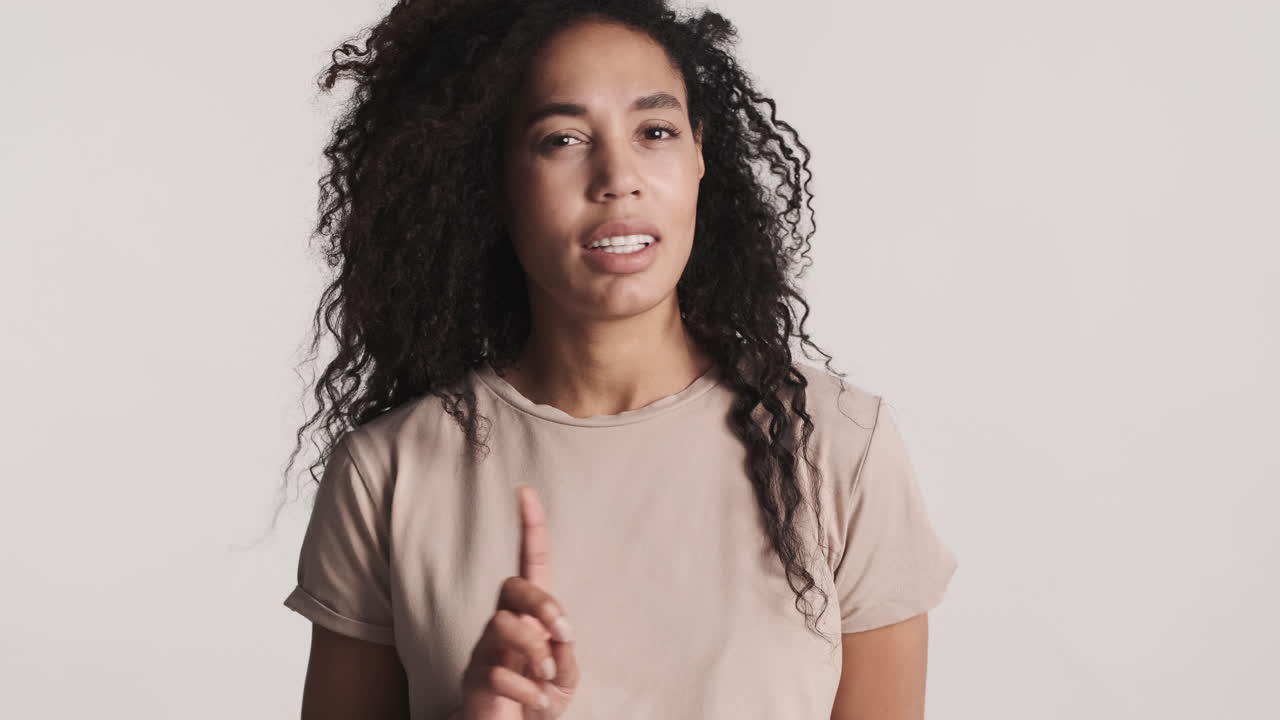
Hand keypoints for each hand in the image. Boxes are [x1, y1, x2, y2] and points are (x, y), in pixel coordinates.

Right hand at [459, 483, 579, 718]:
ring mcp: (486, 649)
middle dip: (542, 604)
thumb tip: (555, 635)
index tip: (526, 491)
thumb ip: (564, 652)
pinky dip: (527, 692)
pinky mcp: (475, 677)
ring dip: (534, 653)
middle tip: (561, 635)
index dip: (530, 528)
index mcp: (532, 617)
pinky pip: (498, 672)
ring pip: (502, 624)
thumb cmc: (540, 699)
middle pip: (513, 586)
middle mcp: (504, 625)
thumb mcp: (566, 676)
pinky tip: (532, 703)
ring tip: (545, 679)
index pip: (530, 564)